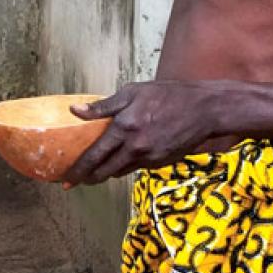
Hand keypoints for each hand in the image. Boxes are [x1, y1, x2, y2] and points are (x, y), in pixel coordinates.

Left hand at [63, 81, 218, 187]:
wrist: (206, 110)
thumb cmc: (168, 95)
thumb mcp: (133, 92)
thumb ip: (103, 106)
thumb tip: (74, 111)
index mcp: (124, 128)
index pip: (94, 156)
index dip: (78, 171)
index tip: (66, 180)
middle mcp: (135, 148)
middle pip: (104, 172)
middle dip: (88, 178)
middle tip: (76, 181)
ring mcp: (149, 158)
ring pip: (120, 171)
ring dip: (107, 172)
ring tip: (97, 169)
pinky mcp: (160, 163)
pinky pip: (137, 167)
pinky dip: (127, 164)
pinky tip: (125, 156)